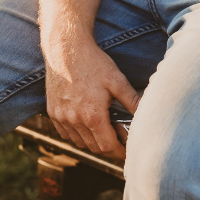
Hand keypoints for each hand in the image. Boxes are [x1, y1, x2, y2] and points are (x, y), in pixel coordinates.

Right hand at [43, 34, 139, 160]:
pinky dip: (78, 134)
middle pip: (94, 148)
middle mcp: (74, 120)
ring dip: (93, 140)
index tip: (128, 149)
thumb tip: (147, 115)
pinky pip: (66, 133)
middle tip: (119, 134)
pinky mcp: (52, 112)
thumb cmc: (94, 63)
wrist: (66, 48)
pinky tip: (87, 122)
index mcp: (93, 115)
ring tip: (105, 127)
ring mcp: (61, 118)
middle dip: (108, 146)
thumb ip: (132, 101)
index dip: (120, 151)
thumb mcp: (117, 80)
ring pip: (80, 142)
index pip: (107, 147)